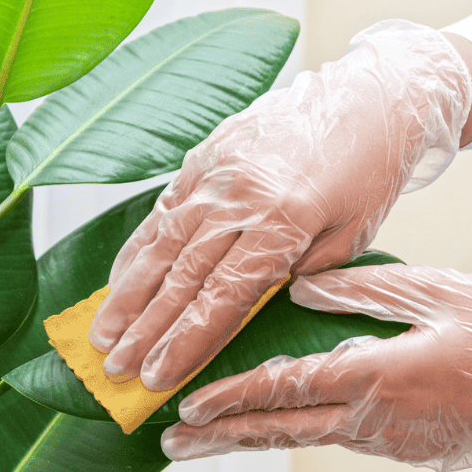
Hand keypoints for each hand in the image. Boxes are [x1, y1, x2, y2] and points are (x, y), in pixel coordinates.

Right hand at [88, 21, 471, 390]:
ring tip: (101, 333)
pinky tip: (119, 277)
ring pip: (163, 242)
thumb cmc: (369, 171)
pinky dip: (139, 246)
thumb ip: (298, 272)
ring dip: (128, 293)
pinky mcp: (206, 153)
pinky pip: (164, 207)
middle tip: (115, 367)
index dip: (186, 341)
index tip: (156, 376)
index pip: (223, 296)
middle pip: (184, 275)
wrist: (369, 96)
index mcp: (284, 220)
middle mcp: (241, 196)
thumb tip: (250, 302)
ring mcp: (218, 171)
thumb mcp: (351, 234)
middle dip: (147, 328)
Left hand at [161, 264, 471, 471]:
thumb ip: (364, 292)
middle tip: (171, 444)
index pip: (286, 388)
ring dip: (256, 437)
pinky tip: (289, 424)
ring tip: (213, 440)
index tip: (186, 406)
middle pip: (282, 431)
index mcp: (378, 376)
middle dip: (222, 437)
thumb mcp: (439, 292)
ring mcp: (394, 442)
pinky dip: (304, 433)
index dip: (231, 397)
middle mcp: (376, 419)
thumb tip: (300, 291)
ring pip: (308, 439)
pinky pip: (344, 439)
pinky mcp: (411, 449)